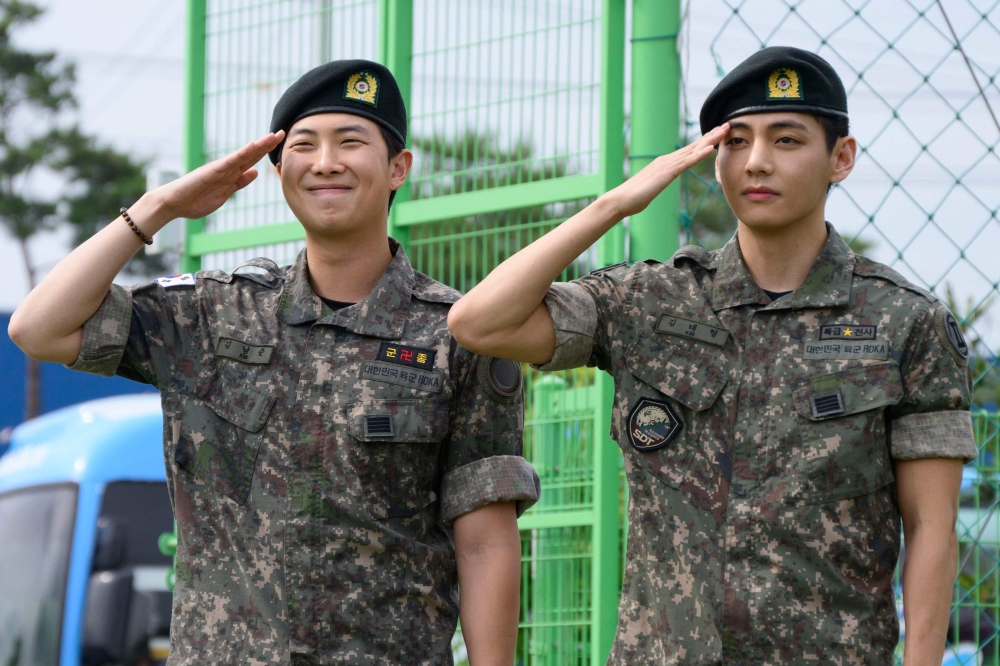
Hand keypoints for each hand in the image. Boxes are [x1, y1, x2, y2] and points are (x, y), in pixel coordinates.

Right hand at [146, 130, 284, 226]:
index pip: (251, 161)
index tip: (279, 144)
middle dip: (266, 145)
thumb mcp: (224, 195)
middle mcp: (226, 169)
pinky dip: (241, 154)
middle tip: (282, 132)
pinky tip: (252, 146)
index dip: (265, 153)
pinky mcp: (211, 172)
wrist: (172, 203)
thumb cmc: (195, 201)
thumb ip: (239, 183)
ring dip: (258, 146)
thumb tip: (254, 172)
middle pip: (250, 155)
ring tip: (273, 136)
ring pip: (243, 155)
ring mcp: (219, 169)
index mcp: (230, 175)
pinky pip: (229, 162)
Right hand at [605, 123, 728, 218]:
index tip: (717, 134)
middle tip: (726, 125)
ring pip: (692, 151)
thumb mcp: (651, 188)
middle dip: (711, 135)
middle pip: (693, 146)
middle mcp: (666, 160)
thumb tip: (658, 184)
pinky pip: (686, 163)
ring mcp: (666, 165)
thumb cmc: (633, 198)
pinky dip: (699, 155)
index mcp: (664, 164)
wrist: (620, 200)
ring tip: (723, 131)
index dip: (704, 141)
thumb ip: (658, 182)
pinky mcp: (666, 173)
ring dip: (709, 140)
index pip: (688, 151)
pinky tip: (710, 149)